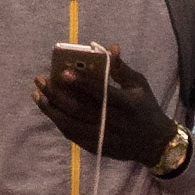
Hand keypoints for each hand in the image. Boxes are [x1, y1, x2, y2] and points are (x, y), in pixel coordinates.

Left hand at [33, 44, 175, 165]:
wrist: (155, 144)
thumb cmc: (145, 108)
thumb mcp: (139, 85)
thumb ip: (121, 68)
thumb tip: (110, 47)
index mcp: (127, 105)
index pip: (101, 92)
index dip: (81, 82)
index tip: (62, 72)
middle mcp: (114, 122)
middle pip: (79, 108)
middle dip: (57, 93)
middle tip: (40, 79)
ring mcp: (103, 137)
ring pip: (71, 123)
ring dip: (51, 108)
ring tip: (38, 94)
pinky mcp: (96, 147)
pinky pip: (72, 134)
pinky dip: (58, 121)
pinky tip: (49, 109)